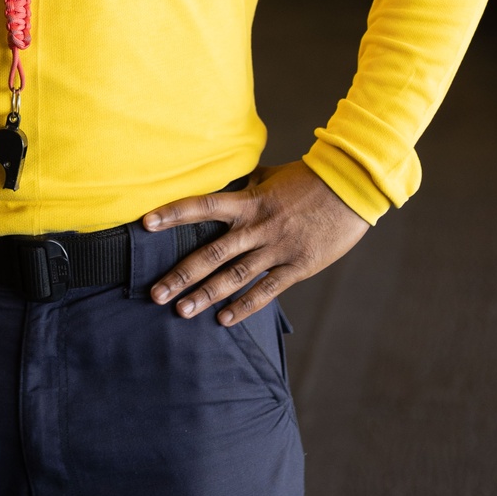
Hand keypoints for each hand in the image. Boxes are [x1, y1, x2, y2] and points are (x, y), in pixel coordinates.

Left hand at [143, 161, 368, 325]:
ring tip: (181, 312)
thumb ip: (246, 185)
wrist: (351, 188)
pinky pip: (267, 290)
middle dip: (182, 274)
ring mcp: (277, 248)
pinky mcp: (298, 266)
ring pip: (235, 276)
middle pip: (213, 253)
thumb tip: (225, 183)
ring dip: (206, 295)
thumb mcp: (271, 176)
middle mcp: (258, 226)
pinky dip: (244, 306)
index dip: (173, 213)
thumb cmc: (309, 179)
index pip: (203, 205)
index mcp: (249, 201)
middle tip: (155, 293)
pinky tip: (223, 319)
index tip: (145, 223)